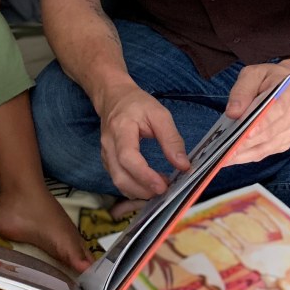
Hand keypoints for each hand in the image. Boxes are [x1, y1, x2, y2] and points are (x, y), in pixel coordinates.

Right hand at [98, 83, 189, 199]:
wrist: (114, 97)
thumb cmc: (137, 104)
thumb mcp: (159, 114)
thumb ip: (172, 139)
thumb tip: (184, 166)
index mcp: (121, 128)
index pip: (127, 157)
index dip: (144, 175)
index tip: (163, 185)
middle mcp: (109, 144)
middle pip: (120, 176)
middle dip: (143, 189)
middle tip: (166, 189)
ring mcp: (105, 154)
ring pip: (118, 182)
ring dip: (139, 191)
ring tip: (160, 186)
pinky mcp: (107, 160)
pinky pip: (118, 180)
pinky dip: (134, 188)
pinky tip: (149, 184)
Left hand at [224, 62, 289, 164]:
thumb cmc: (269, 79)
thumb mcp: (253, 74)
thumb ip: (242, 90)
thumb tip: (233, 112)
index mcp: (289, 95)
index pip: (277, 111)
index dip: (262, 124)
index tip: (247, 133)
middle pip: (269, 133)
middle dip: (246, 143)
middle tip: (224, 150)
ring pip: (266, 147)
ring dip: (245, 154)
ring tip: (222, 158)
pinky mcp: (284, 142)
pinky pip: (265, 152)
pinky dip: (248, 156)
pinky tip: (231, 157)